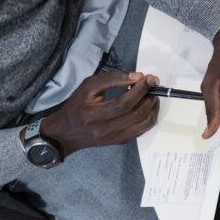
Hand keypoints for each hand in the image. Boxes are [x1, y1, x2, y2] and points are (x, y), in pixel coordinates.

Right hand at [40, 71, 159, 157]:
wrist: (66, 133)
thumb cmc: (77, 106)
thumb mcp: (87, 87)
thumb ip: (112, 79)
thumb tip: (137, 77)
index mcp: (92, 115)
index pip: (123, 103)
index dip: (139, 90)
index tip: (148, 78)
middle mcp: (103, 130)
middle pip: (136, 114)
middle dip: (149, 96)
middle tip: (153, 84)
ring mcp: (113, 139)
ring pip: (143, 124)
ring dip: (153, 107)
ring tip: (152, 94)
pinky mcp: (120, 142)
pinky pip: (142, 130)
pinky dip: (150, 117)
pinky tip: (148, 106)